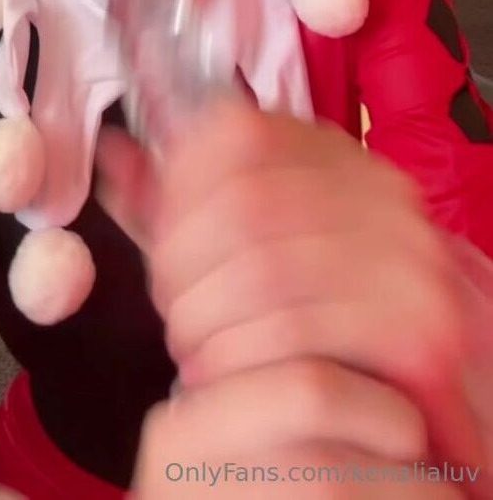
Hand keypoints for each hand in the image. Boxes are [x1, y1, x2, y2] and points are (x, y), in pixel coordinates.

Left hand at [98, 99, 492, 494]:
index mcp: (337, 163)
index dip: (177, 182)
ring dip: (205, 317)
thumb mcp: (240, 253)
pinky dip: (242, 357)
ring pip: (266, 268)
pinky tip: (224, 377)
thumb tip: (113, 151)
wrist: (421, 401)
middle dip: (182, 263)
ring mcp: (409, 261)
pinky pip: (302, 331)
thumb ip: (179, 204)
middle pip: (244, 202)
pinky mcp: (419, 332)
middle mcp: (383, 199)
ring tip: (193, 351)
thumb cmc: (320, 326)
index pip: (238, 132)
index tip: (157, 235)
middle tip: (170, 311)